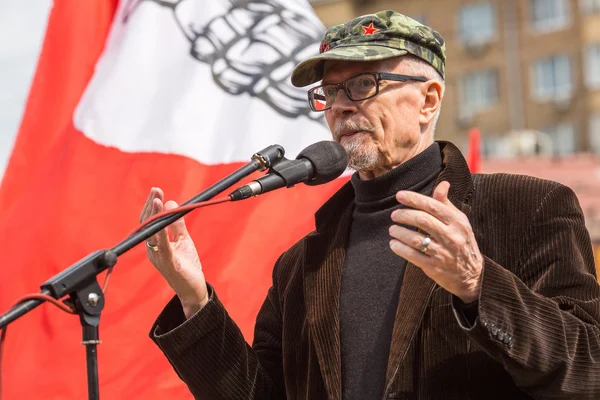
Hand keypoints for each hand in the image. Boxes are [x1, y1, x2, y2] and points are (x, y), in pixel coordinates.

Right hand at [139, 187, 208, 318]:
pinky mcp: (168, 263)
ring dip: (155, 216)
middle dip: (150, 206)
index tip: (156, 190)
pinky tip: (164, 221)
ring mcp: (158, 257)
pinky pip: (163, 246)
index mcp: (154, 244)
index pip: (149, 221)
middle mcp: (152, 250)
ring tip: (157, 200)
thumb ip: (177, 224)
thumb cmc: (187, 265)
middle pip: (147, 224)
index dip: (151, 205)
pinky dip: (162, 233)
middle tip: (156, 190)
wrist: (193, 289)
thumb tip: (172, 203)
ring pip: (152, 233)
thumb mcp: (183, 240)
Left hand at [388, 181, 482, 302]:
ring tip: (392, 229)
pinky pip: (413, 255)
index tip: (399, 195)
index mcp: (457, 222)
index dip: (414, 199)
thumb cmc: (462, 242)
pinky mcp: (434, 267)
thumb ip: (446, 204)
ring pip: (416, 239)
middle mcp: (452, 236)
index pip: (433, 206)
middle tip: (394, 215)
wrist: (472, 275)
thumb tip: (443, 184)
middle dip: (404, 215)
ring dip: (400, 232)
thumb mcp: (460, 222)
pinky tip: (394, 244)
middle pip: (423, 220)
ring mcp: (443, 253)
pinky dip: (400, 248)